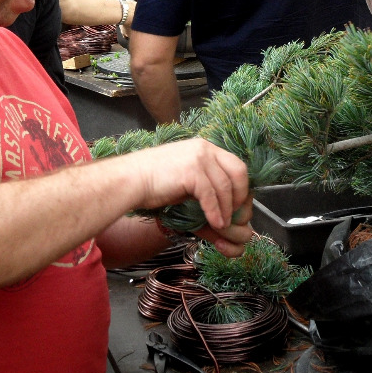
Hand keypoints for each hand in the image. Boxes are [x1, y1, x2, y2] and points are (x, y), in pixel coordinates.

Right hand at [130, 139, 250, 253]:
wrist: (130, 180)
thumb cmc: (154, 182)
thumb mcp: (186, 176)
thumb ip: (207, 183)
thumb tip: (226, 202)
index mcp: (205, 147)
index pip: (236, 165)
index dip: (242, 187)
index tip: (239, 206)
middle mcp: (204, 148)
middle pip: (238, 172)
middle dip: (240, 197)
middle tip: (237, 216)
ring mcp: (198, 158)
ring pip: (225, 187)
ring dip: (228, 209)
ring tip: (224, 225)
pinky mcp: (191, 172)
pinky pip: (211, 196)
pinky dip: (216, 212)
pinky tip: (215, 223)